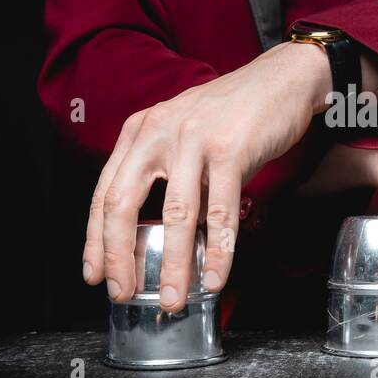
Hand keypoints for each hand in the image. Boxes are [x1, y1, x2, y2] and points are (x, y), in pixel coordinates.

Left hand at [83, 41, 331, 310]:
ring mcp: (193, 140)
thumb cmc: (234, 113)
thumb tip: (158, 232)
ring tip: (173, 298)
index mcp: (140, 130)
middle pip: (124, 205)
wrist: (281, 80)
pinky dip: (218, 252)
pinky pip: (220, 214)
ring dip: (174, 265)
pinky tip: (216, 276)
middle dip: (120, 258)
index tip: (96, 274)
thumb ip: (164, 172)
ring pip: (176, 216)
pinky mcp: (230, 151)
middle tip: (124, 293)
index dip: (96, 240)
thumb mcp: (183, 132)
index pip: (105, 193)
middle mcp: (158, 132)